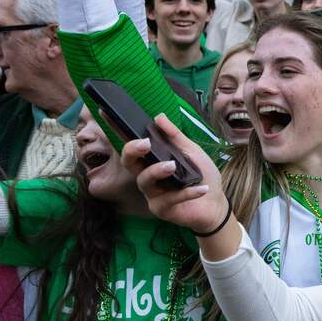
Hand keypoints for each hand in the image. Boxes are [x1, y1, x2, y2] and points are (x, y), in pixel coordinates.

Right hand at [122, 114, 226, 233]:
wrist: (216, 202)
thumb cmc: (201, 174)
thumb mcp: (191, 151)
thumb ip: (175, 136)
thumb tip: (158, 116)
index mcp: (152, 159)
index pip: (131, 143)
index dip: (116, 128)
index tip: (105, 111)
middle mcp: (147, 175)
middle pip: (128, 162)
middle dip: (132, 150)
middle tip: (146, 143)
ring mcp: (152, 193)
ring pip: (144, 181)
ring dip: (157, 171)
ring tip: (173, 165)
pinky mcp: (161, 209)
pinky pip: (169, 199)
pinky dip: (186, 193)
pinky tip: (200, 188)